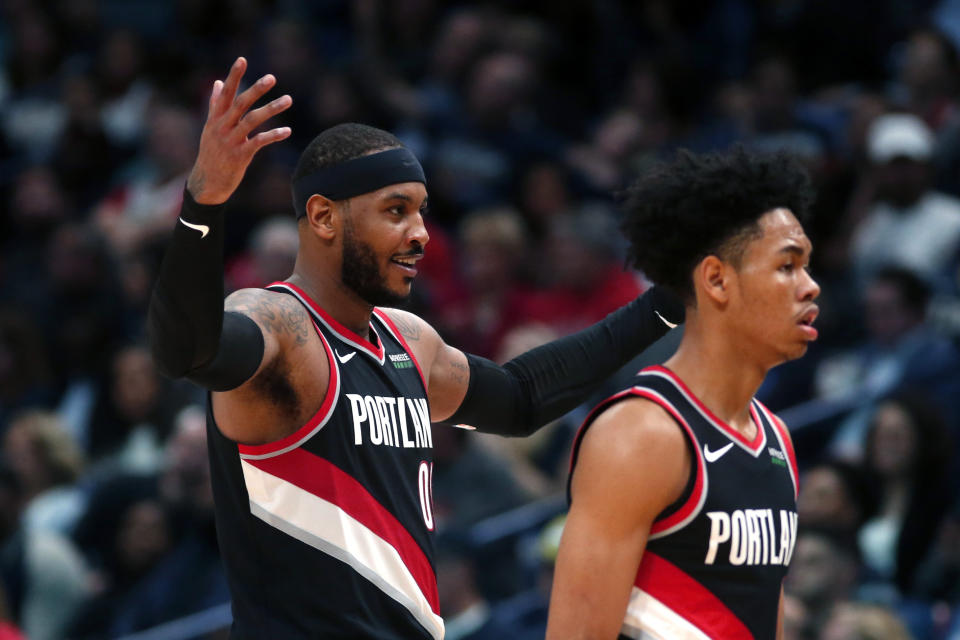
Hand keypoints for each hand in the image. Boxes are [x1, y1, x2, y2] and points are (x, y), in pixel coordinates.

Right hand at [187, 57, 291, 204]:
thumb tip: (218, 82)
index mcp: (215, 118)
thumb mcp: (210, 127)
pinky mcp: (240, 156)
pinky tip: (287, 131)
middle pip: (240, 103)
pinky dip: (273, 135)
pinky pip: (259, 142)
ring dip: (271, 109)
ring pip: (252, 120)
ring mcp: (230, 141)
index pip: (225, 93)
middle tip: (272, 77)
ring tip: (288, 99)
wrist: (207, 183)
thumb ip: (215, 104)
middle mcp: (221, 127)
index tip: (242, 59)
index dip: (233, 76)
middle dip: (256, 89)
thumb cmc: (211, 153)